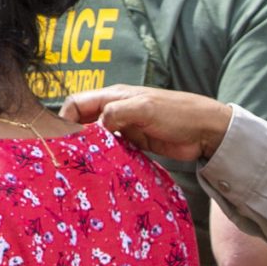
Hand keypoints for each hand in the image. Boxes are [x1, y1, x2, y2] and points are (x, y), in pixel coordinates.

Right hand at [61, 84, 232, 163]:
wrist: (206, 130)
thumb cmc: (178, 112)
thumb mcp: (145, 108)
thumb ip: (117, 113)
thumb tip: (95, 127)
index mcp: (113, 96)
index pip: (77, 103)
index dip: (65, 118)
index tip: (60, 140)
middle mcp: (115, 110)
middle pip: (84, 121)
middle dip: (74, 136)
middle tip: (67, 157)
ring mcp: (125, 127)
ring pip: (97, 137)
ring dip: (90, 149)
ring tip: (81, 166)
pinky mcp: (135, 143)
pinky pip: (113, 149)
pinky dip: (106, 157)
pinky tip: (103, 169)